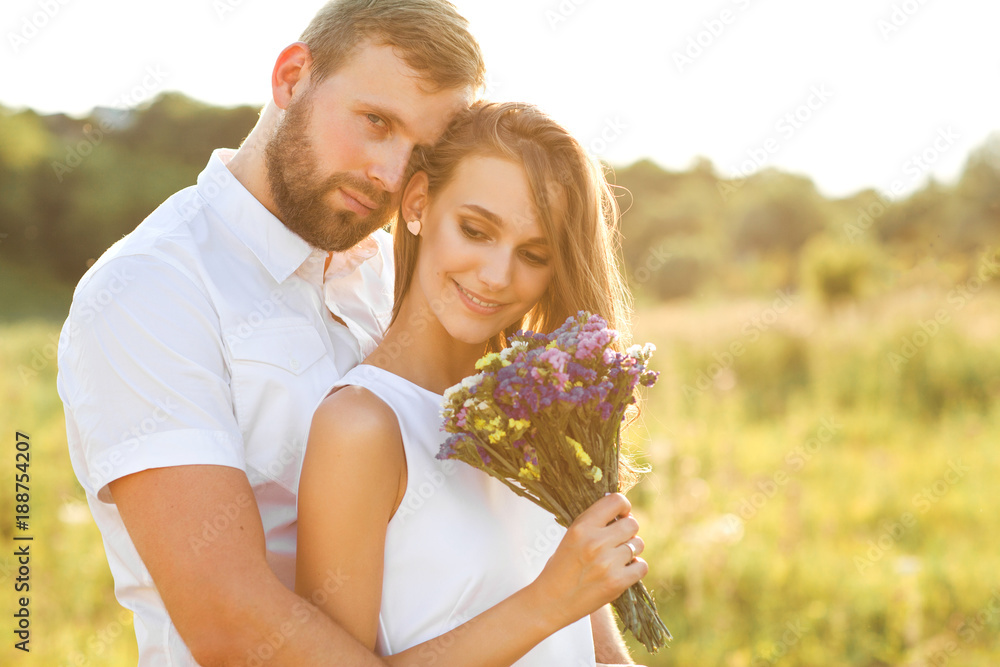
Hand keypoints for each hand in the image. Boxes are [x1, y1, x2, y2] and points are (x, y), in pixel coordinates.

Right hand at [529, 493, 646, 628]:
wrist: (551, 601)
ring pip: (638, 544)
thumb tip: (622, 511)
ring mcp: (608, 563)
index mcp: (582, 527)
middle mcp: (595, 542)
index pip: (616, 501)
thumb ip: (594, 523)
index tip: (620, 514)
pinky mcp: (617, 583)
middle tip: (618, 540)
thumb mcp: (571, 536)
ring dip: (631, 550)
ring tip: (616, 558)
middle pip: (632, 524)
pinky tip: (622, 570)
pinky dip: (635, 568)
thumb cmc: (561, 567)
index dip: (623, 507)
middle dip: (628, 531)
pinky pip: (642, 566)